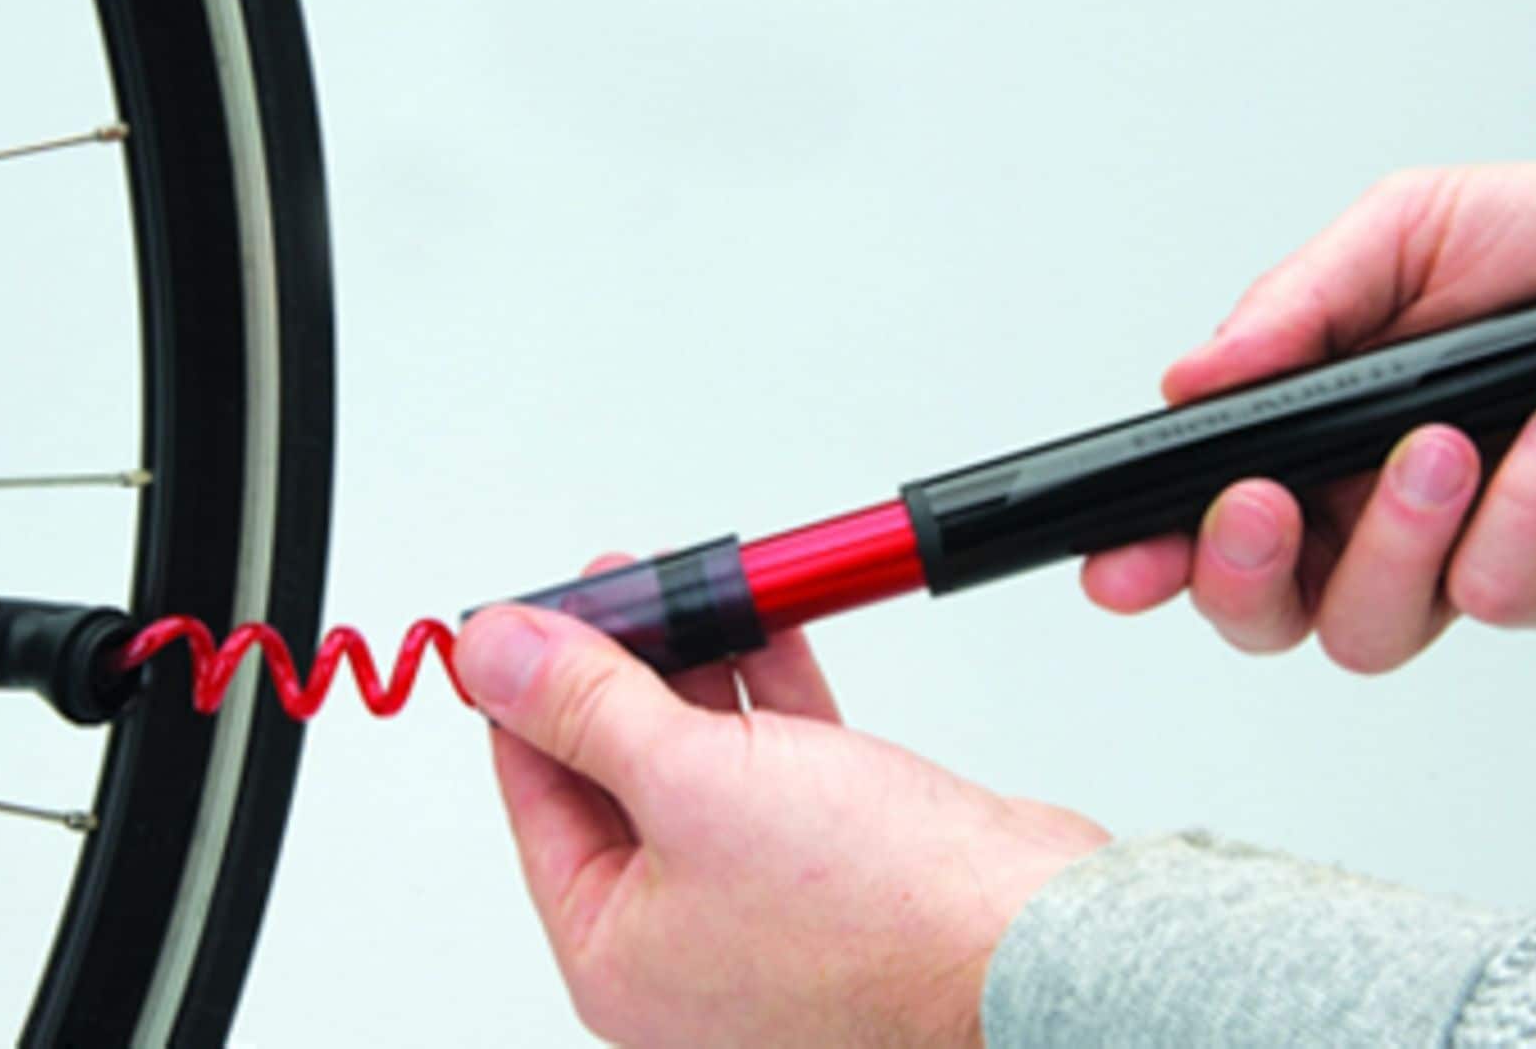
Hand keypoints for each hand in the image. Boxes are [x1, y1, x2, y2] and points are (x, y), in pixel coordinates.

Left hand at [456, 563, 1107, 1047]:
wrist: (1039, 944)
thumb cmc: (883, 921)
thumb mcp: (691, 782)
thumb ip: (585, 705)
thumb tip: (496, 654)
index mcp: (616, 953)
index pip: (535, 794)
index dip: (527, 689)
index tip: (529, 616)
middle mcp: (683, 941)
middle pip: (616, 772)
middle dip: (616, 665)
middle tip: (614, 585)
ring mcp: (761, 904)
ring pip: (699, 758)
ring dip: (692, 665)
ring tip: (680, 582)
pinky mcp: (836, 864)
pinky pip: (775, 761)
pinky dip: (765, 692)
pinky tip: (757, 626)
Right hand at [1083, 165, 1535, 671]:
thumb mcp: (1406, 233)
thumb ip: (1295, 303)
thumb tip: (1196, 373)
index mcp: (1310, 436)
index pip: (1202, 520)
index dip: (1147, 554)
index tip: (1115, 560)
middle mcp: (1365, 510)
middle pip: (1261, 613)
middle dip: (1241, 572)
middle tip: (1261, 502)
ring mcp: (1450, 557)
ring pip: (1366, 627)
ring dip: (1394, 533)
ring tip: (1440, 440)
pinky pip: (1494, 590)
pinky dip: (1523, 502)